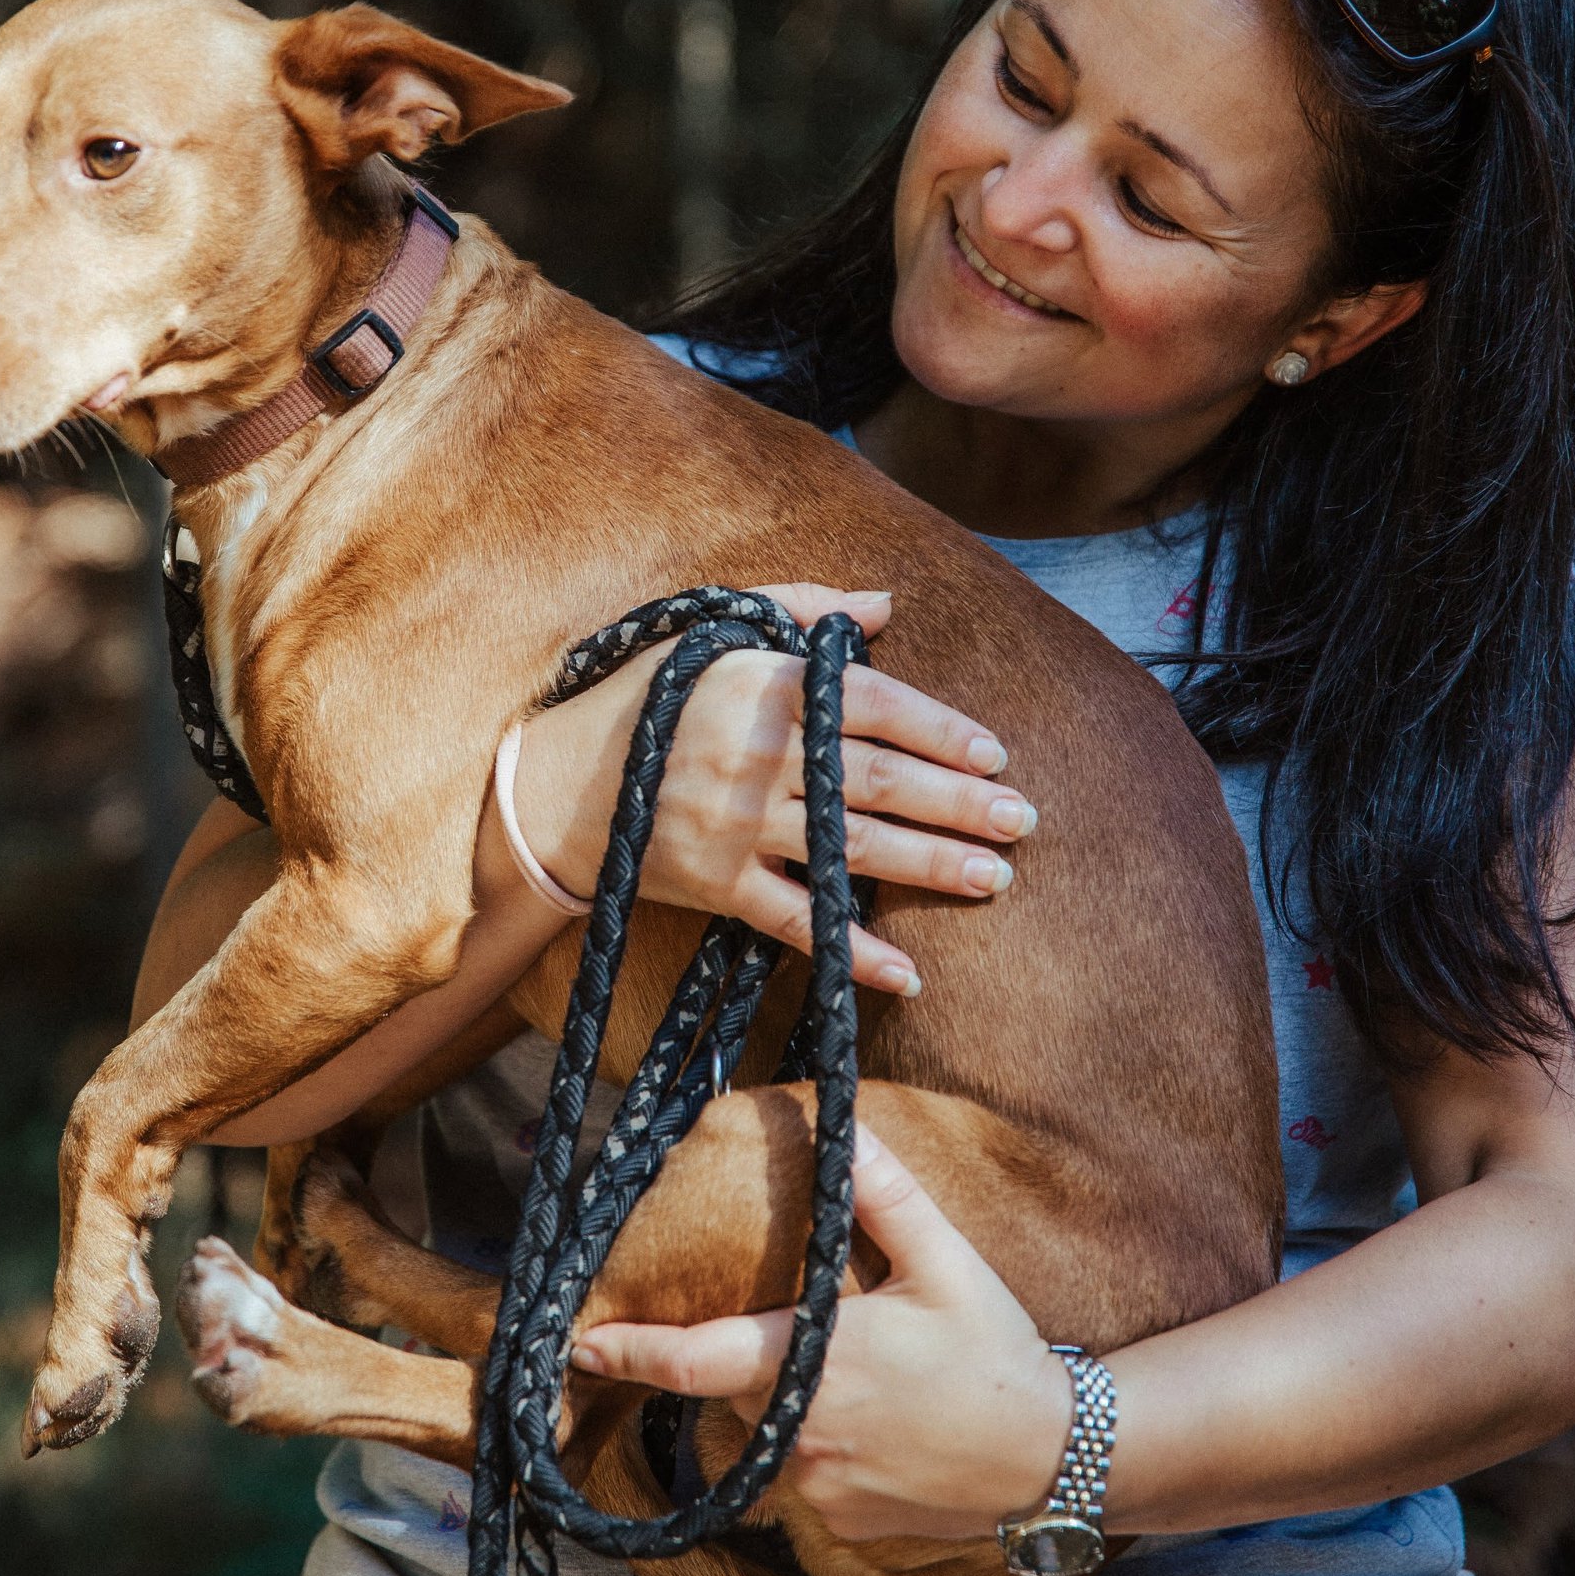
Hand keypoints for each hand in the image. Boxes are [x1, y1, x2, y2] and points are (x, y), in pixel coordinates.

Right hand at [512, 586, 1035, 993]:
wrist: (553, 783)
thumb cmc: (644, 696)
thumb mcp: (712, 632)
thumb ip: (801, 609)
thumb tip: (885, 603)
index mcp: (760, 685)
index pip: (872, 703)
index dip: (940, 728)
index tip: (992, 753)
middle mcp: (754, 754)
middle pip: (878, 780)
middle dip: (958, 803)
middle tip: (1021, 820)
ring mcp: (734, 824)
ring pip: (851, 848)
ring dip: (931, 867)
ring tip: (995, 878)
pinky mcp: (714, 882)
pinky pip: (795, 920)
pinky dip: (850, 949)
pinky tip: (907, 972)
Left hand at [570, 1123, 1074, 1541]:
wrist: (1054, 1460)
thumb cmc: (997, 1353)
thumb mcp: (946, 1262)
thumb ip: (884, 1196)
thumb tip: (842, 1125)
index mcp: (815, 1362)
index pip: (697, 1360)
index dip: (632, 1352)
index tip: (579, 1343)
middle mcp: (803, 1434)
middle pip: (738, 1386)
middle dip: (757, 1355)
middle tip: (828, 1330)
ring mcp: (821, 1488)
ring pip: (768, 1434)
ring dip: (791, 1401)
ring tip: (869, 1380)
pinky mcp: (845, 1524)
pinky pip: (805, 1477)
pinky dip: (824, 1446)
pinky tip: (885, 1425)